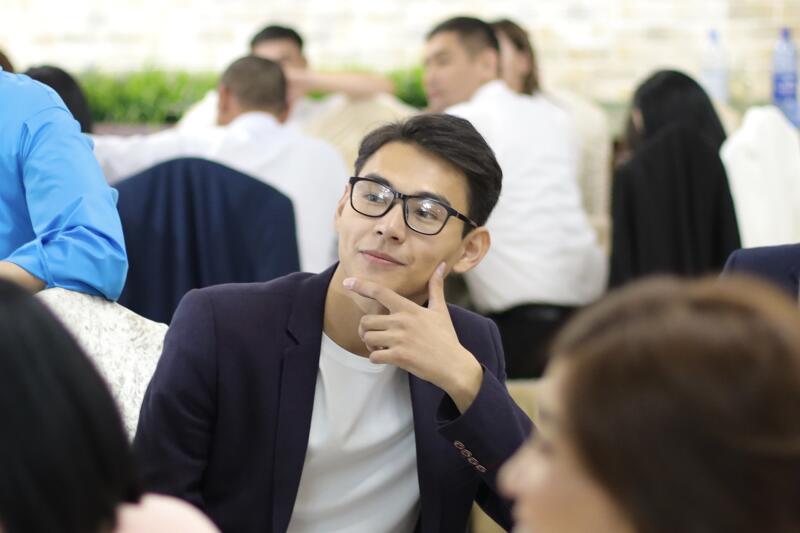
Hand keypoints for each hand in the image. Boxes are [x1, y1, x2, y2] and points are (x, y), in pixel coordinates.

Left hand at [343, 262, 483, 411]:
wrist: (454, 364)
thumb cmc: (446, 337)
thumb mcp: (441, 310)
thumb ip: (436, 287)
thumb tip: (441, 266)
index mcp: (409, 309)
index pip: (380, 292)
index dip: (362, 286)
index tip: (348, 282)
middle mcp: (402, 322)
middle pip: (366, 321)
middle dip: (365, 330)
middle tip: (373, 335)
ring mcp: (399, 340)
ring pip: (368, 338)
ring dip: (369, 344)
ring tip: (381, 347)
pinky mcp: (399, 357)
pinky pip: (374, 356)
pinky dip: (376, 358)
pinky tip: (386, 358)